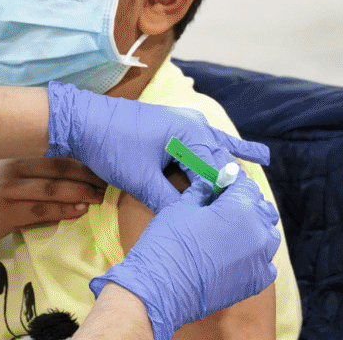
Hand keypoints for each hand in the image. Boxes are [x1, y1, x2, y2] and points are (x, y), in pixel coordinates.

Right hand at [0, 157, 107, 244]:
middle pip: (57, 168)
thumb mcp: (11, 176)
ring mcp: (8, 190)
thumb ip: (38, 174)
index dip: (83, 158)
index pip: (55, 153)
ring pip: (51, 188)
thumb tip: (77, 174)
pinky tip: (79, 210)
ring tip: (100, 197)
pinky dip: (64, 210)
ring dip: (79, 192)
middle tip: (111, 181)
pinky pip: (41, 210)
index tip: (106, 163)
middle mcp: (12, 169)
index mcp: (16, 156)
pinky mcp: (6, 211)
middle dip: (87, 175)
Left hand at [47, 81, 269, 212]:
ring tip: (262, 170)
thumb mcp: (140, 180)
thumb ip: (169, 202)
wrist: (80, 119)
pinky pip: (206, 141)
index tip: (238, 219)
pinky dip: (225, 149)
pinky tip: (252, 154)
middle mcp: (193, 125)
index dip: (225, 199)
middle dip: (236, 182)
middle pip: (222, 161)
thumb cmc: (109, 146)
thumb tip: (190, 224)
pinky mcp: (173, 126)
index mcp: (190, 136)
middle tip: (259, 202)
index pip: (219, 175)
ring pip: (217, 149)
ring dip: (235, 163)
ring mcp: (184, 123)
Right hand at [90, 180, 282, 339]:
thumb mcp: (180, 207)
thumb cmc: (168, 243)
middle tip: (224, 208)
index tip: (222, 185)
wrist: (162, 288)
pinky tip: (235, 257)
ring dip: (255, 230)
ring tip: (231, 233)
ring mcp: (261, 259)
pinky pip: (266, 263)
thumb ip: (201, 193)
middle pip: (264, 209)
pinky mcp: (257, 281)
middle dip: (247, 204)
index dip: (233, 183)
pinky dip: (255, 257)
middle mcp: (258, 232)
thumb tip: (209, 186)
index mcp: (240, 208)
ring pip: (269, 236)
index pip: (247, 185)